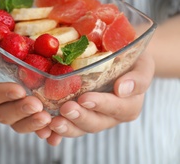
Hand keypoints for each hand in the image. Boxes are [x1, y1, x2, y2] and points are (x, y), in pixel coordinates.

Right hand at [0, 38, 51, 132]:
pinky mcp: (18, 114)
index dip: (1, 94)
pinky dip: (39, 128)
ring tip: (46, 117)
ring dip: (31, 122)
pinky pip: (27, 124)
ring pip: (15, 123)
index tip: (19, 90)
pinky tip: (52, 128)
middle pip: (1, 113)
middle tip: (37, 105)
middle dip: (20, 110)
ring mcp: (3, 111)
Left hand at [35, 52, 154, 145]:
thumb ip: (137, 77)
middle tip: (66, 109)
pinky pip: (66, 126)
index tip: (85, 99)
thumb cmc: (130, 58)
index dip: (101, 104)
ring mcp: (92, 117)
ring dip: (65, 127)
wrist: (116, 54)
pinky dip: (55, 133)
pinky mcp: (76, 116)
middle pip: (96, 122)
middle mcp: (110, 115)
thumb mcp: (142, 63)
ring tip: (52, 122)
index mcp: (128, 104)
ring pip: (79, 128)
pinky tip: (45, 132)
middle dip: (80, 117)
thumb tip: (122, 88)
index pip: (118, 108)